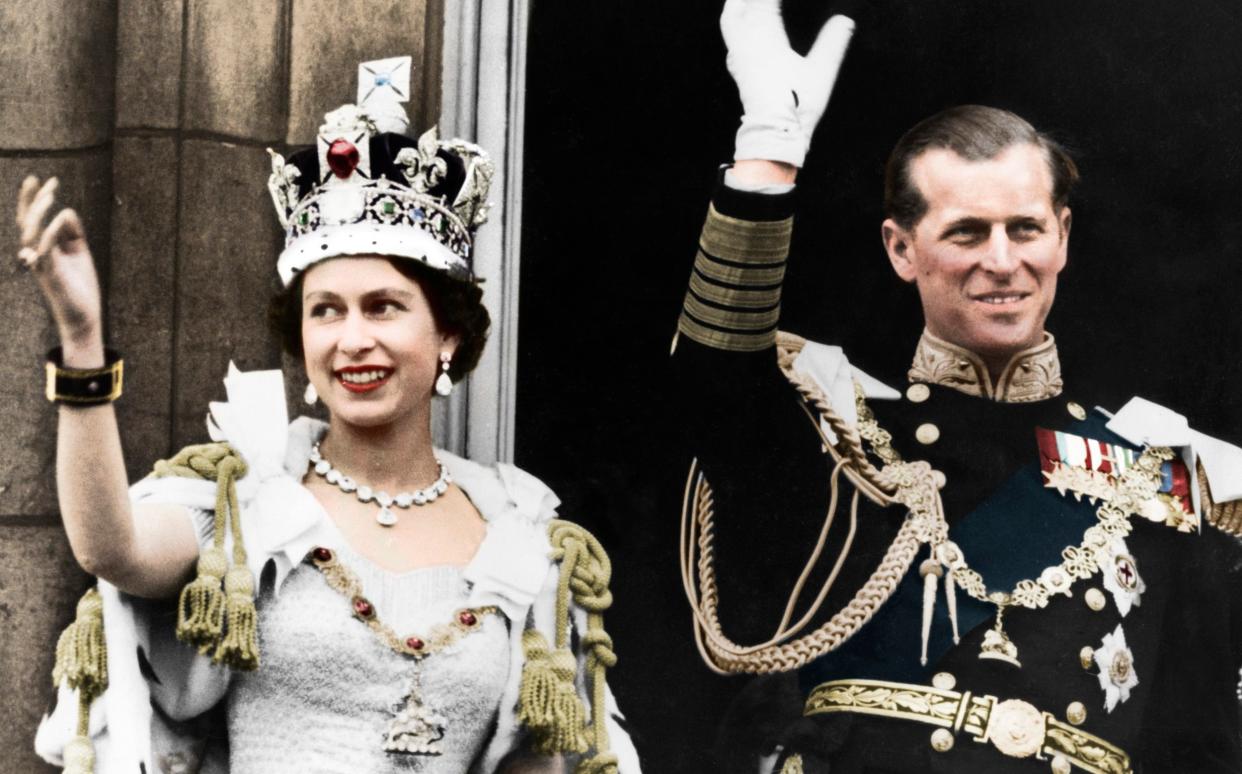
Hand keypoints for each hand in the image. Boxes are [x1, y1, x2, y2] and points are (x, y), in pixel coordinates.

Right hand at [15, 176, 103, 351]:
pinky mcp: (51, 276)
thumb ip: (73, 233)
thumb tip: (67, 211)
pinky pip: (44, 252)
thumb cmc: (79, 285)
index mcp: (43, 247)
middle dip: (32, 200)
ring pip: (29, 235)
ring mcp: (41, 265)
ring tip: (50, 197)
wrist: (84, 316)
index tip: (46, 180)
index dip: (35, 199)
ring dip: (38, 214)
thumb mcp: (79, 253)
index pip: (33, 219)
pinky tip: (58, 219)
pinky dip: (49, 235)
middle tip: (44, 181)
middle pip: (26, 222)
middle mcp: (36, 254)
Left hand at [722, 0, 854, 166]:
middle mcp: (747, 43)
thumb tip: (845, 20)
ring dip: (738, 4)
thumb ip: (833, 41)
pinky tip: (740, 25)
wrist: (773, 134)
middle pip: (744, 5)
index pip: (767, 2)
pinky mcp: (738, 68)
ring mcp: (739, 56)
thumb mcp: (821, 72)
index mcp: (766, 38)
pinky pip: (731, 36)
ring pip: (731, 18)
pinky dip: (735, 21)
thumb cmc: (796, 106)